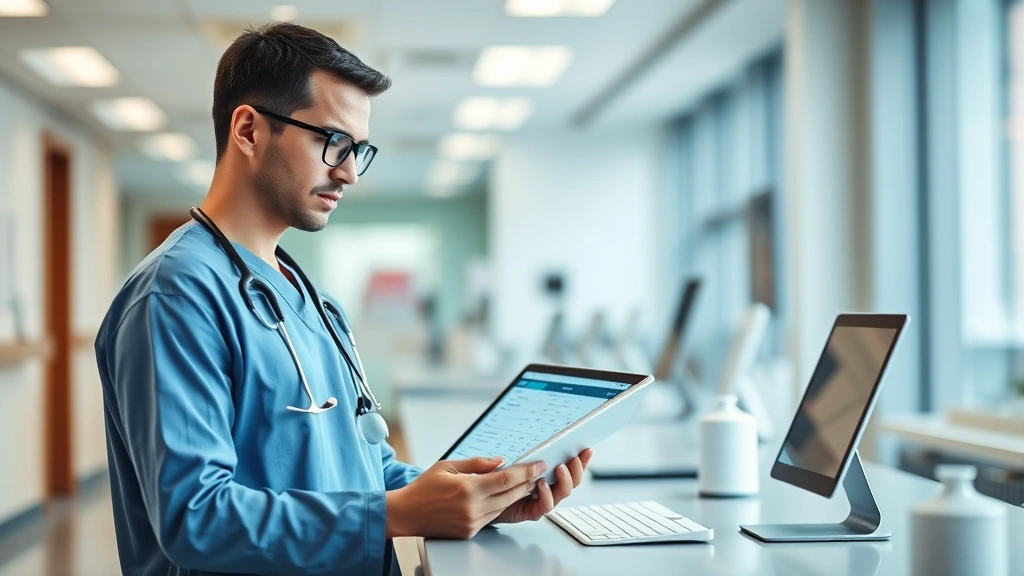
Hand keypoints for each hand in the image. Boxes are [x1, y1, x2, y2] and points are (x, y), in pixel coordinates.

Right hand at [385, 456, 546, 539]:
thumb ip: (477, 463)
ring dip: (517, 495)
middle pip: (511, 494)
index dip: (526, 472)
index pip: (506, 479)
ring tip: (525, 483)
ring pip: (504, 507)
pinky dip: (501, 505)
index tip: (539, 465)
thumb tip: (500, 461)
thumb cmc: (423, 488)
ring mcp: (472, 522)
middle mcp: (473, 507)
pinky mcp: (470, 531)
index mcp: (468, 488)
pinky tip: (504, 496)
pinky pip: (492, 517)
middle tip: (538, 472)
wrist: (406, 514)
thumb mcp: (448, 466)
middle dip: (527, 483)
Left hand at [490, 448, 592, 524]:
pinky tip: (542, 485)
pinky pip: (545, 506)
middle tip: (575, 458)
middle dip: (577, 469)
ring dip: (564, 481)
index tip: (587, 449)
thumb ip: (510, 454)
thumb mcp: (499, 460)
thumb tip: (523, 444)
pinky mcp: (531, 512)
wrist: (478, 501)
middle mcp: (546, 486)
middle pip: (571, 481)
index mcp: (544, 472)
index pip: (568, 466)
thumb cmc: (490, 479)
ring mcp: (540, 500)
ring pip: (562, 493)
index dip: (580, 459)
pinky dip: (547, 496)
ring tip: (560, 468)